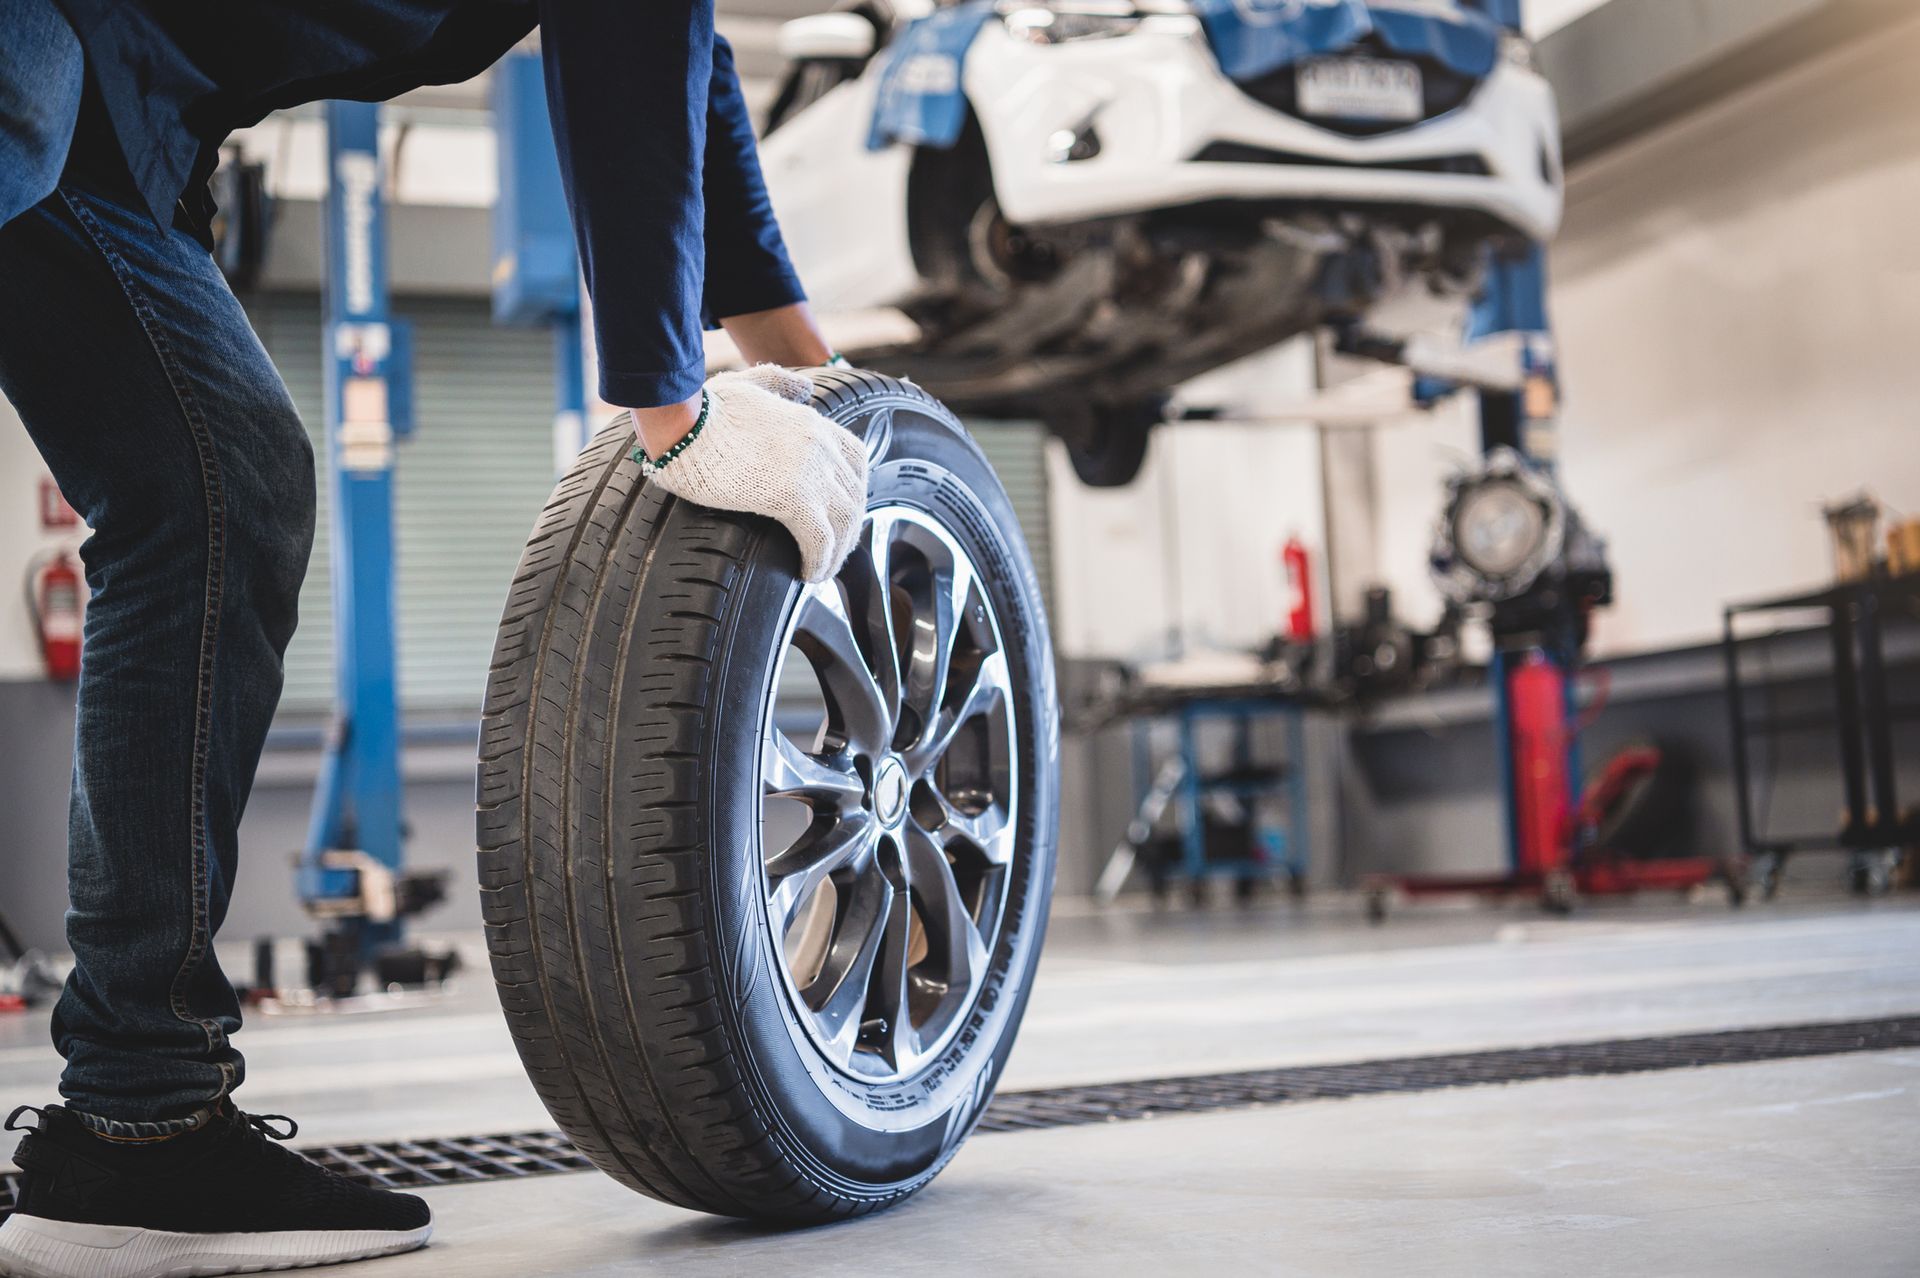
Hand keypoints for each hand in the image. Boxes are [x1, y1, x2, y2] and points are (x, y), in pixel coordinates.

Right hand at [634, 365, 868, 582]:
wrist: (684, 425)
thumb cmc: (703, 408)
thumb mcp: (749, 384)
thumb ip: (780, 382)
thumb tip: (805, 387)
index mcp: (813, 422)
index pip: (856, 459)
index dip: (853, 490)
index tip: (841, 513)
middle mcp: (821, 446)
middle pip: (854, 496)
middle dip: (848, 528)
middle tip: (834, 552)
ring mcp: (812, 472)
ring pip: (844, 523)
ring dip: (836, 553)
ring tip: (821, 572)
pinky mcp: (794, 498)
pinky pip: (821, 541)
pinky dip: (820, 562)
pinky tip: (808, 575)